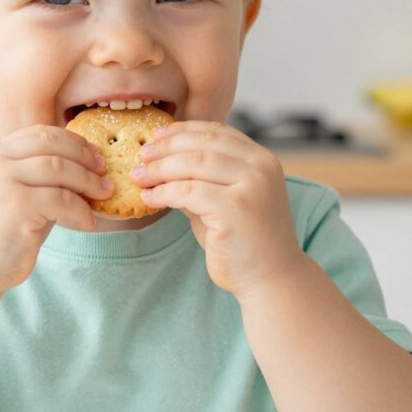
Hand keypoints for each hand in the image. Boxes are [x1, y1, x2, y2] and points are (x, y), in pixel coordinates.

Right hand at [0, 125, 112, 296]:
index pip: (39, 133)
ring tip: (104, 195)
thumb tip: (88, 167)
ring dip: (88, 182)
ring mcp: (3, 182)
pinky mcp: (16, 206)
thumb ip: (42, 179)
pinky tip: (87, 223)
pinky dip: (81, 210)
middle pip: (51, 144)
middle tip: (104, 172)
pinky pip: (62, 199)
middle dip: (83, 156)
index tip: (93, 154)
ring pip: (60, 168)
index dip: (71, 140)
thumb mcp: (17, 196)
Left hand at [130, 120, 305, 298]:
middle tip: (141, 155)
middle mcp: (261, 168)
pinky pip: (188, 191)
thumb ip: (202, 180)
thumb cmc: (245, 243)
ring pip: (193, 164)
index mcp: (262, 160)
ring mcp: (251, 187)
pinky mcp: (235, 209)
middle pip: (203, 144)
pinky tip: (149, 198)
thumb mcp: (224, 201)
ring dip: (160, 169)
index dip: (184, 131)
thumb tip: (161, 163)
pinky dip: (164, 192)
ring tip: (139, 176)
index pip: (218, 132)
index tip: (157, 135)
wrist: (272, 280)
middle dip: (166, 147)